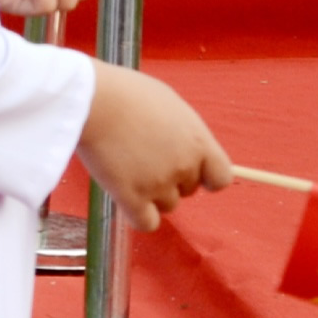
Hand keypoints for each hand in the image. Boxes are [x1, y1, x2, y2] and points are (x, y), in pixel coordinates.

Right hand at [77, 63, 230, 230]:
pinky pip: (146, 223)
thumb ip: (184, 133)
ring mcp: (159, 184)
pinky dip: (138, 215)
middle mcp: (184, 165)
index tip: (194, 174)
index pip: (221, 177)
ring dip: (152, 195)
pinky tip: (125, 196)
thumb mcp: (170, 106)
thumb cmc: (128, 94)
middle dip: (172, 180)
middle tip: (145, 160)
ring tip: (129, 170)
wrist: (96, 100)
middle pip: (189, 190)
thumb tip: (186, 147)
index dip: (208, 178)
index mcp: (198, 141)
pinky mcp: (133, 198)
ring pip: (167, 206)